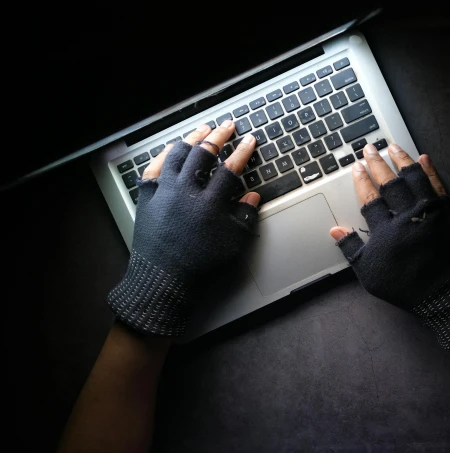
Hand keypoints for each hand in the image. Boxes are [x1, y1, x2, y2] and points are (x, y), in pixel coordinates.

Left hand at [108, 121, 259, 335]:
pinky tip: (172, 149)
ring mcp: (164, 191)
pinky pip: (155, 168)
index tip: (250, 140)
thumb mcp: (233, 243)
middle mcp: (186, 191)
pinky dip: (165, 155)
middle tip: (227, 126)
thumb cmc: (201, 264)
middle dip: (218, 137)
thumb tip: (253, 196)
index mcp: (209, 202)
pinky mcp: (147, 197)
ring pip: (177, 154)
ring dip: (191, 139)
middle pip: (203, 154)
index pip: (230, 169)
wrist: (163, 278)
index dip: (242, 152)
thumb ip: (245, 217)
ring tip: (202, 131)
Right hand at [329, 143, 449, 349]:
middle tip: (369, 148)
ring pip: (414, 178)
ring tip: (393, 147)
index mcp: (385, 230)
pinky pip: (439, 185)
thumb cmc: (405, 287)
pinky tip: (424, 158)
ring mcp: (430, 212)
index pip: (369, 198)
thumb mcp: (370, 274)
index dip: (361, 180)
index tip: (356, 166)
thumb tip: (334, 230)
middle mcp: (407, 215)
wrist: (446, 296)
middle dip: (377, 164)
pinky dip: (431, 170)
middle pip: (389, 183)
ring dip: (402, 160)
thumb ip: (352, 249)